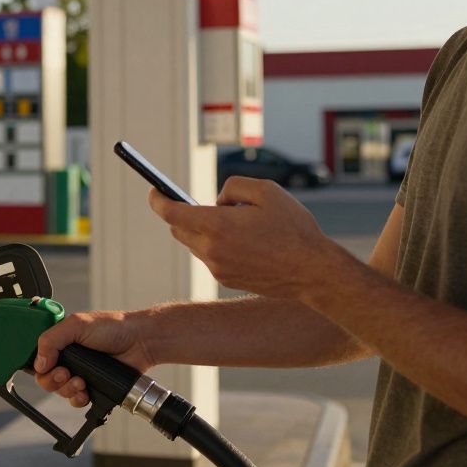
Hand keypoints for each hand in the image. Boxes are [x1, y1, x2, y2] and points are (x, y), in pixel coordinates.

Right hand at [33, 310, 156, 407]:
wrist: (140, 342)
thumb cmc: (113, 327)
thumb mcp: (77, 324)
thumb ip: (52, 340)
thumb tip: (39, 363)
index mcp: (62, 341)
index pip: (39, 358)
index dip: (41, 367)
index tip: (52, 366)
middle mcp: (69, 358)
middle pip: (46, 378)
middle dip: (54, 380)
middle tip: (67, 374)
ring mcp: (80, 373)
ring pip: (60, 391)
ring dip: (67, 390)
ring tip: (81, 382)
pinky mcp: (92, 387)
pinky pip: (76, 400)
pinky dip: (78, 399)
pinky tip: (86, 392)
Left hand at [150, 177, 340, 298]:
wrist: (313, 272)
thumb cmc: (293, 228)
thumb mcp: (266, 191)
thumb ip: (233, 187)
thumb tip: (217, 201)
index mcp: (217, 226)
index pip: (171, 213)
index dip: (158, 200)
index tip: (154, 191)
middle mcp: (212, 250)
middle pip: (178, 229)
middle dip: (181, 214)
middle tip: (192, 202)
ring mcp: (217, 268)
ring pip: (194, 244)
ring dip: (201, 230)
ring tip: (230, 220)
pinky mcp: (226, 280)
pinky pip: (209, 257)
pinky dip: (215, 244)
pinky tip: (240, 239)